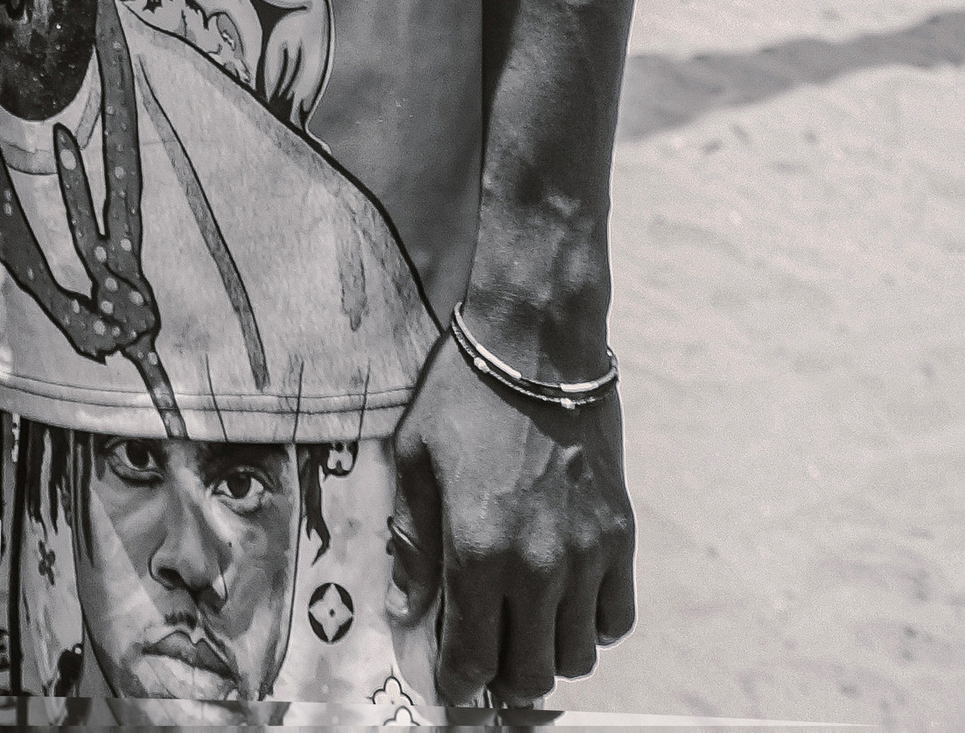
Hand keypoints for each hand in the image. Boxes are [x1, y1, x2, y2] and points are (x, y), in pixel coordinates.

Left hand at [393, 332, 635, 710]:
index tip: (449, 679)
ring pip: (577, 656)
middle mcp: (539, 565)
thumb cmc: (465, 393)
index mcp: (479, 549)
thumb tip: (405, 605)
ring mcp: (587, 554)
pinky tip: (565, 600)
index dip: (457, 681)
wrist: (538, 342)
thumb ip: (413, 540)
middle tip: (484, 657)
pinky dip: (593, 624)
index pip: (472, 658)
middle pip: (530, 674)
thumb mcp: (415, 457)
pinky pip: (616, 616)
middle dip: (502, 679)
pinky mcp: (619, 536)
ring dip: (547, 654)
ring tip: (523, 626)